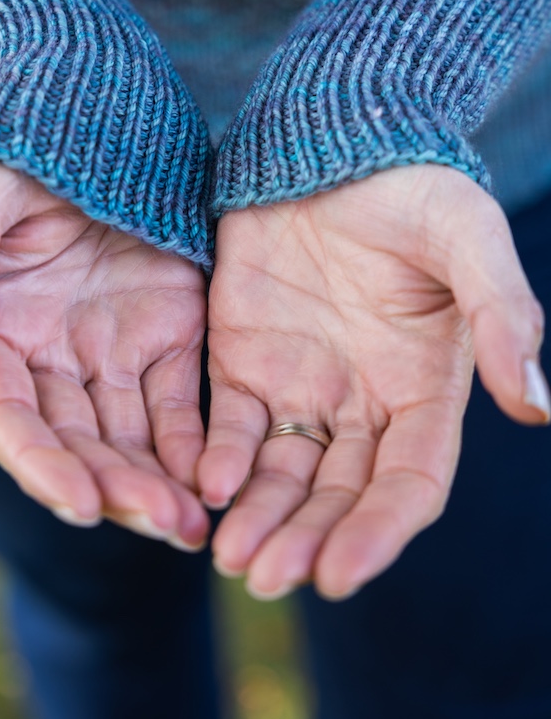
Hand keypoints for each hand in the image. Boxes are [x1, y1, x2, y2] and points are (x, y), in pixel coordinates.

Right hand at [0, 161, 209, 549]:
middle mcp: (49, 356)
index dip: (40, 465)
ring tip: (195, 527)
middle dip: (113, 490)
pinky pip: (180, 400)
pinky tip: (219, 479)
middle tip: (164, 525)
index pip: (8, 419)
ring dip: (157, 484)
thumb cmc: (18, 146)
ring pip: (129, 437)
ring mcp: (109, 348)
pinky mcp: (165, 329)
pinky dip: (196, 444)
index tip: (82, 504)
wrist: (90, 105)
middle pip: (75, 445)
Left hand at [198, 165, 548, 599]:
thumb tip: (538, 405)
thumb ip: (500, 313)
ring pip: (279, 473)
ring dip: (257, 518)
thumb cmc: (411, 184)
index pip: (408, 482)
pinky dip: (215, 457)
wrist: (331, 138)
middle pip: (337, 493)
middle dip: (306, 539)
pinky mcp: (241, 357)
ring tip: (228, 558)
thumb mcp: (466, 237)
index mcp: (424, 387)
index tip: (340, 576)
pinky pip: (227, 422)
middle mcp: (362, 401)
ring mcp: (299, 383)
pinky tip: (202, 483)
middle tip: (266, 579)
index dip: (379, 531)